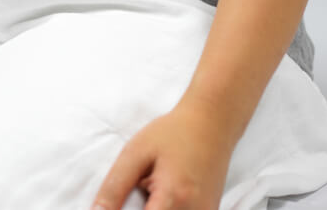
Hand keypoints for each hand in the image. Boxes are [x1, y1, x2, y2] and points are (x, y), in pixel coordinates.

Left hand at [91, 102, 235, 209]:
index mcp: (173, 197)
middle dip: (140, 207)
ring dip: (154, 207)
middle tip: (143, 184)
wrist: (211, 124)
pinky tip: (164, 194)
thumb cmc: (172, 133)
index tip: (122, 200)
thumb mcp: (135, 154)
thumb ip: (115, 187)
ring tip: (154, 185)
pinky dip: (166, 207)